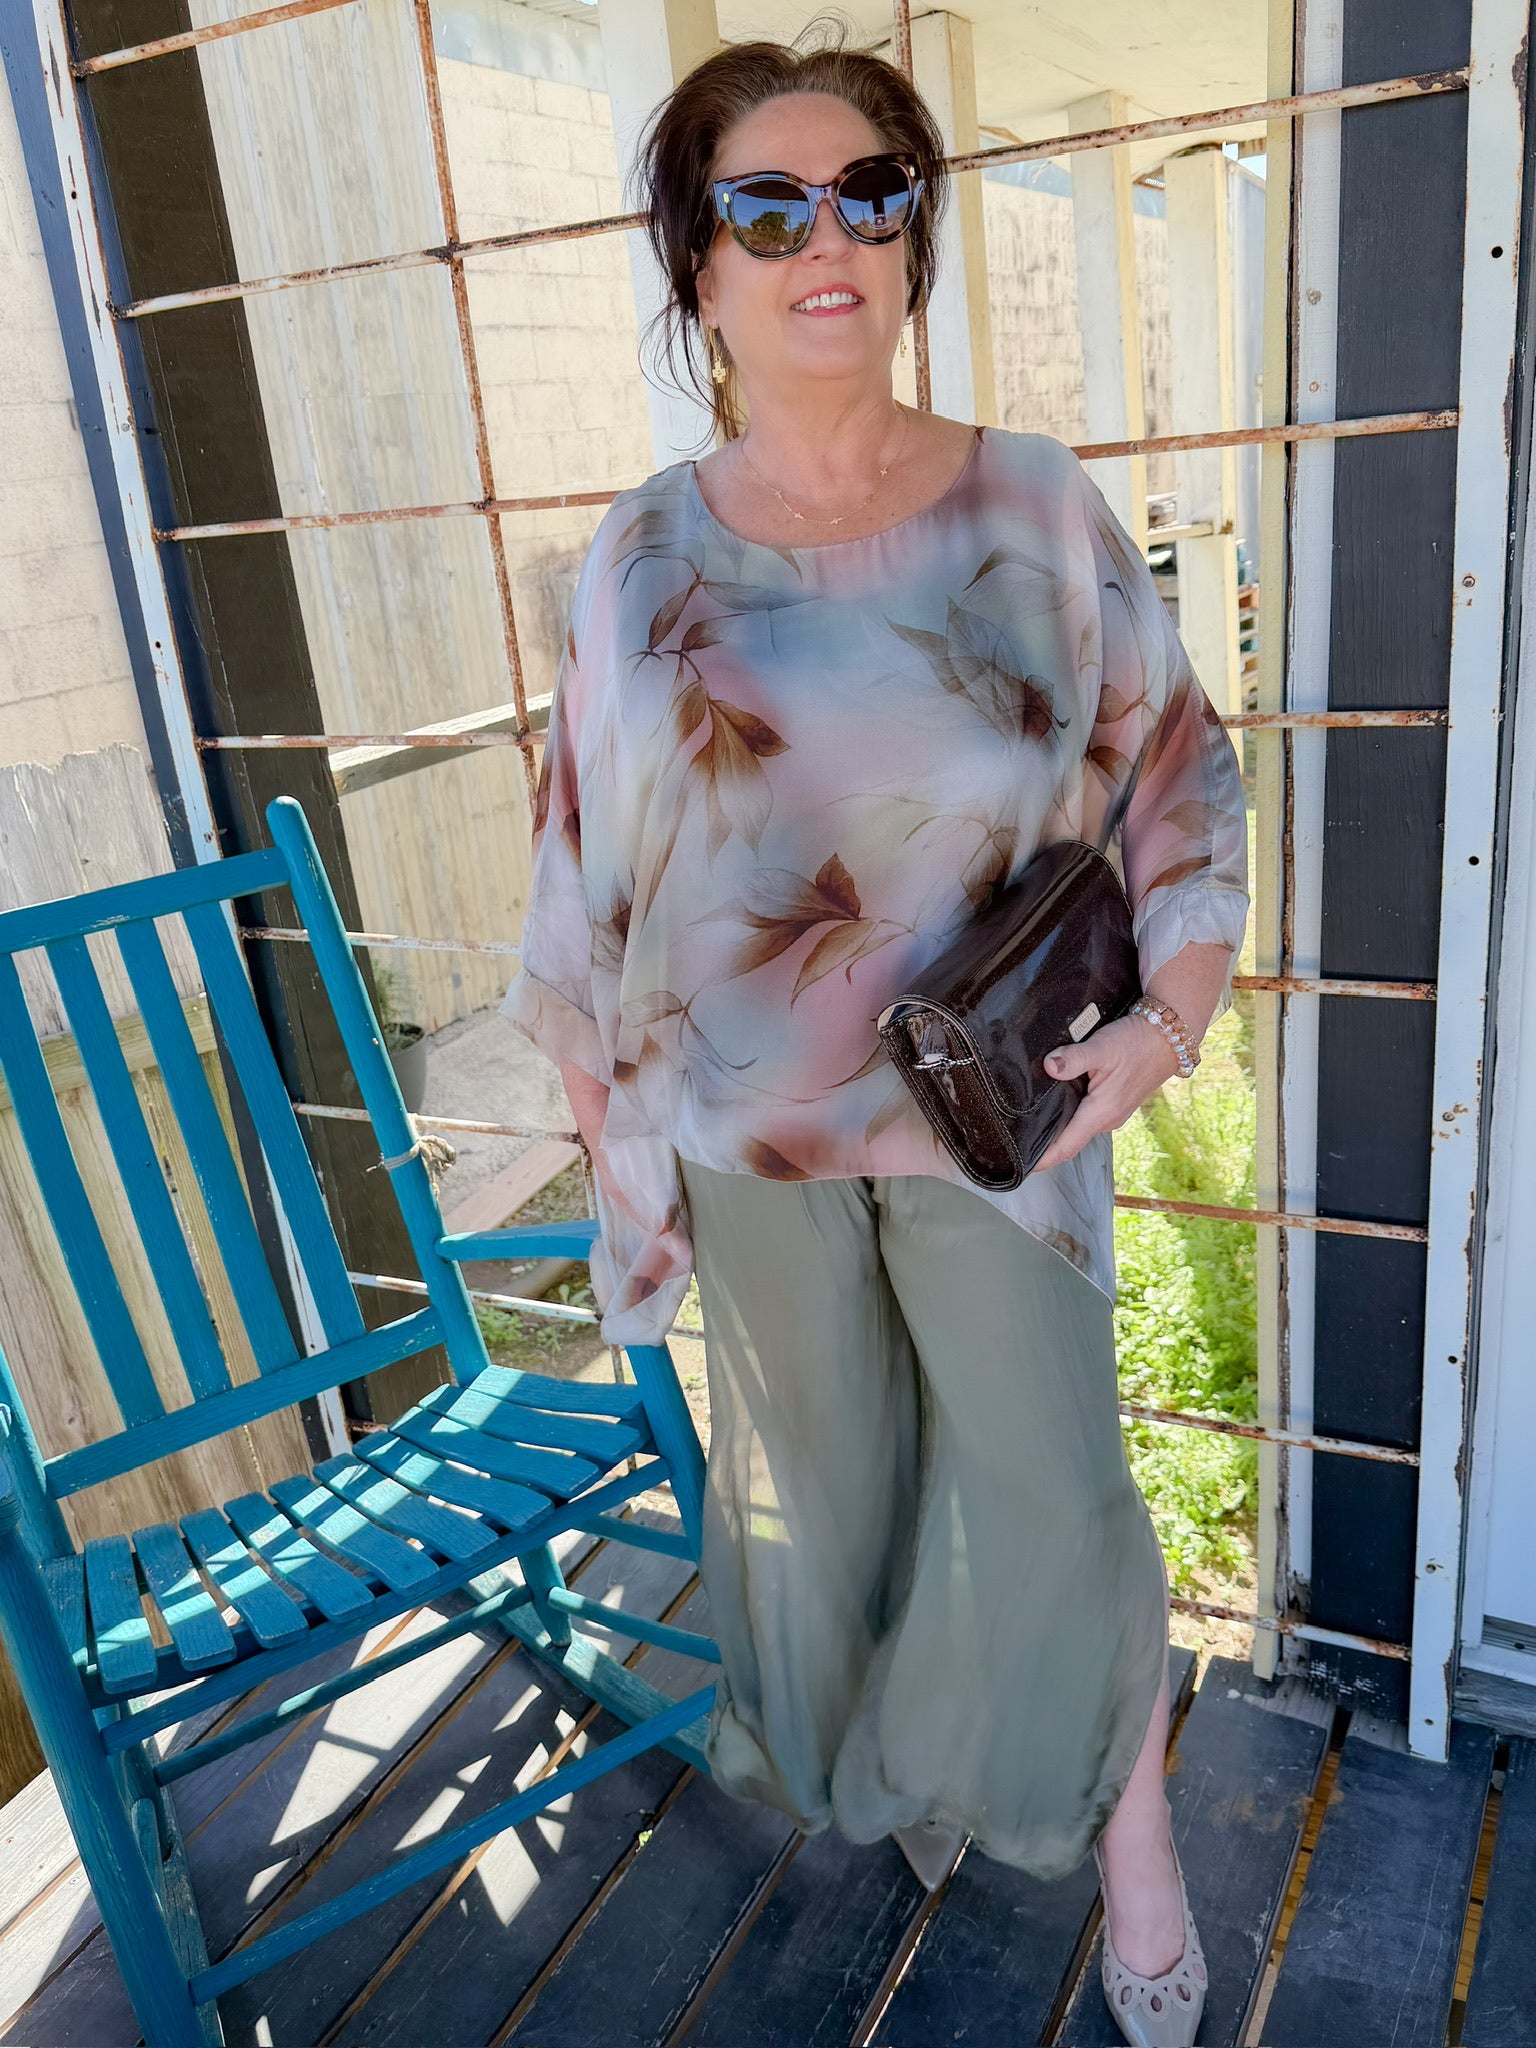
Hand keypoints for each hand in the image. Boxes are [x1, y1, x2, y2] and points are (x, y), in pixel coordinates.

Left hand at [1032, 1012, 1181, 1172]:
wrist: (1168, 1038)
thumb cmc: (1137, 1043)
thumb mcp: (1102, 1046)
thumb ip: (1074, 1058)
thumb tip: (1050, 1066)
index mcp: (1101, 1112)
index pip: (1066, 1147)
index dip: (1043, 1160)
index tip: (1022, 1167)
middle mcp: (1107, 1120)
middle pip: (1069, 1141)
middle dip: (1045, 1145)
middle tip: (1017, 1141)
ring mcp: (1113, 1114)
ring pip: (1079, 1129)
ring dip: (1059, 1130)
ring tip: (1030, 1124)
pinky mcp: (1115, 1104)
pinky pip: (1088, 1118)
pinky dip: (1071, 1117)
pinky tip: (1057, 1105)